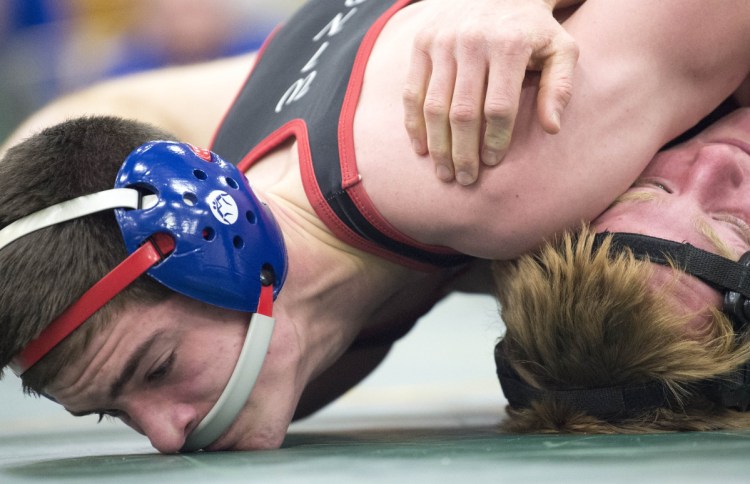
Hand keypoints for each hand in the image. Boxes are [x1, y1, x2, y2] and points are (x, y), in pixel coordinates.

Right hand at [403, 0, 578, 184]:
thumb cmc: (533, 29)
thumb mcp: (561, 49)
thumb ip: (559, 87)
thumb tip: (552, 127)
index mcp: (509, 45)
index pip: (499, 107)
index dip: (494, 140)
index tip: (493, 163)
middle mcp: (473, 41)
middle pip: (462, 112)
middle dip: (462, 153)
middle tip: (465, 179)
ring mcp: (442, 41)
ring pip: (434, 106)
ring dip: (437, 146)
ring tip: (444, 173)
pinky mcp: (422, 43)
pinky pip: (413, 92)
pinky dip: (414, 125)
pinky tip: (422, 149)